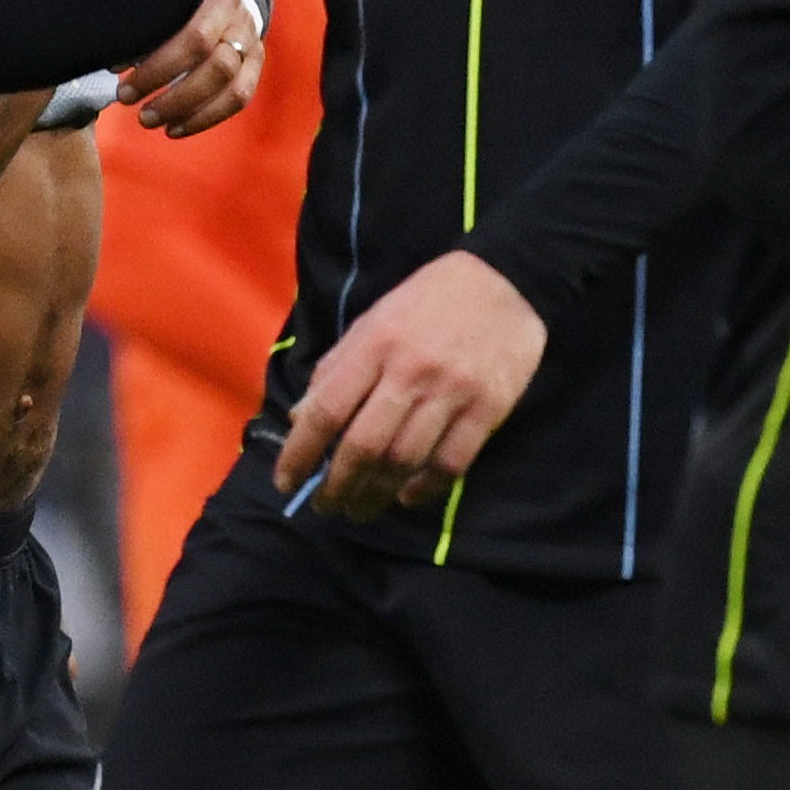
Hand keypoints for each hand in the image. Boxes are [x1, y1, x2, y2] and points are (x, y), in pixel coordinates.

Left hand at [117, 0, 263, 135]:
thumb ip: (145, 26)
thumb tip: (115, 63)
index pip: (195, 38)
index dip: (159, 69)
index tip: (126, 88)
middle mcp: (239, 18)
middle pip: (218, 67)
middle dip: (174, 97)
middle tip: (137, 111)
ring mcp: (252, 42)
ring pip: (233, 89)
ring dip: (190, 113)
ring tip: (152, 121)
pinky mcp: (255, 62)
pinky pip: (239, 99)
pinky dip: (206, 119)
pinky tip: (175, 128)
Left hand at [273, 251, 547, 510]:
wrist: (505, 281)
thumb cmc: (426, 303)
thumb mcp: (371, 322)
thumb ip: (335, 369)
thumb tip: (300, 420)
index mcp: (374, 346)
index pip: (326, 411)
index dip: (300, 453)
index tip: (285, 482)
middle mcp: (410, 372)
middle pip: (364, 445)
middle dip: (338, 486)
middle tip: (326, 507)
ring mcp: (452, 393)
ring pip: (405, 460)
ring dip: (376, 494)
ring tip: (360, 508)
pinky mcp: (488, 409)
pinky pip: (451, 463)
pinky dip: (424, 487)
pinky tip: (405, 496)